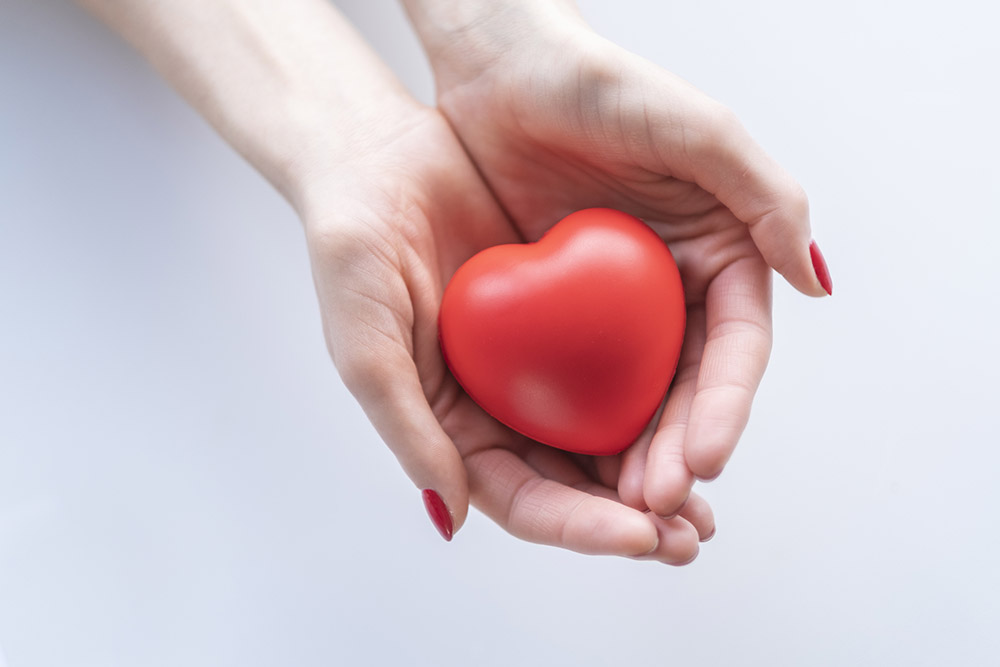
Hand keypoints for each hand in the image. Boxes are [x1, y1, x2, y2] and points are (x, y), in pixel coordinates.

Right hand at [304, 100, 713, 562]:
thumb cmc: (355, 246)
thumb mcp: (367, 340)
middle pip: (576, 482)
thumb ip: (407, 427)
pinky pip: (630, 357)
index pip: (521, 497)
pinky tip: (708, 412)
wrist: (382, 151)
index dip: (578, 526)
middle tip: (690, 537)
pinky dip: (667, 393)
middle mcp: (503, 401)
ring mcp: (542, 357)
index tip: (636, 535)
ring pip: (611, 433)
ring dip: (661, 469)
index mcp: (455, 424)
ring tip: (706, 499)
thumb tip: (456, 514)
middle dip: (633, 519)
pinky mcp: (576, 306)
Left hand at [403, 0, 832, 518]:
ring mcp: (615, 309)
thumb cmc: (601, 86)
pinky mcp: (558, 316)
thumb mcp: (695, 131)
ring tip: (621, 515)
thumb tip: (814, 283)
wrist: (504, 71)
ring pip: (632, 403)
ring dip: (632, 463)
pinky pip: (570, 385)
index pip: (733, 351)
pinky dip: (575, 433)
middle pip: (686, 392)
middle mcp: (672, 291)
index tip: (703, 462)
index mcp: (719, 256)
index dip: (723, 412)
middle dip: (677, 455)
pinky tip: (568, 476)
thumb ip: (765, 197)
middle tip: (656, 510)